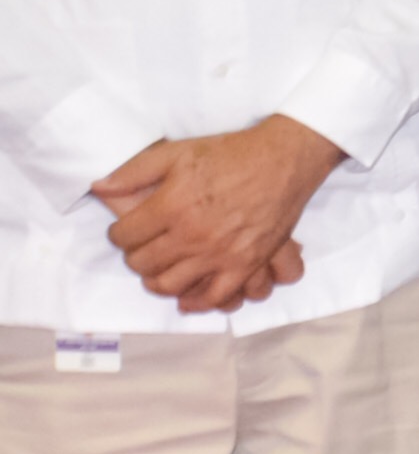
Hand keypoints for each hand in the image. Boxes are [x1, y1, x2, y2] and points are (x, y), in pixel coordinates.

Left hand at [94, 118, 345, 314]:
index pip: (125, 236)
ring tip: (162, 268)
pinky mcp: (246, 264)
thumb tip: (99, 187)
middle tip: (144, 247)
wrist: (283, 161)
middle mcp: (192, 234)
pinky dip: (197, 301)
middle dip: (136, 256)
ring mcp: (220, 253)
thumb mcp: (177, 152)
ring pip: (170, 284)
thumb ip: (134, 171)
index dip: (119, 234)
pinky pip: (215, 297)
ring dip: (158, 280)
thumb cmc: (230, 154)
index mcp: (171, 205)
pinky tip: (189, 295)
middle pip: (143, 263)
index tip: (127, 230)